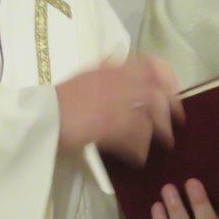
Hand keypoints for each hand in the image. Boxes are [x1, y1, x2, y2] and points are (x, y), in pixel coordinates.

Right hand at [55, 54, 184, 164]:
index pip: (150, 63)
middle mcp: (116, 83)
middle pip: (156, 93)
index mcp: (111, 68)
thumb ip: (107, 69)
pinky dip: (139, 150)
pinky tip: (139, 157)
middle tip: (177, 121)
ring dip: (160, 132)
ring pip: (150, 118)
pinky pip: (134, 140)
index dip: (167, 75)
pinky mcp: (108, 128)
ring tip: (165, 143)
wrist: (41, 115)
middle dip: (171, 109)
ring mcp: (114, 105)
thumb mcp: (86, 75)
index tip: (173, 88)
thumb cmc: (61, 98)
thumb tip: (122, 61)